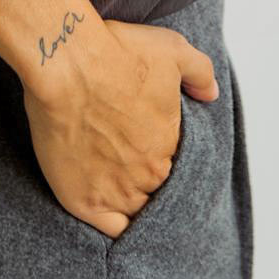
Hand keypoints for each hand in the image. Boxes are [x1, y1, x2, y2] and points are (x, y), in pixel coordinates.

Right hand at [19, 17, 219, 238]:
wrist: (66, 61)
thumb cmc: (115, 52)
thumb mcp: (171, 48)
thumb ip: (200, 71)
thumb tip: (211, 94)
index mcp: (172, 144)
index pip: (179, 165)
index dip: (167, 155)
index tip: (155, 145)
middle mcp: (150, 174)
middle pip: (158, 189)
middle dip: (152, 178)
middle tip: (134, 162)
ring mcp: (117, 191)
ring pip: (138, 212)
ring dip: (136, 204)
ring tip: (124, 190)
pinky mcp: (84, 201)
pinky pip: (111, 230)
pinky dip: (117, 228)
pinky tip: (114, 218)